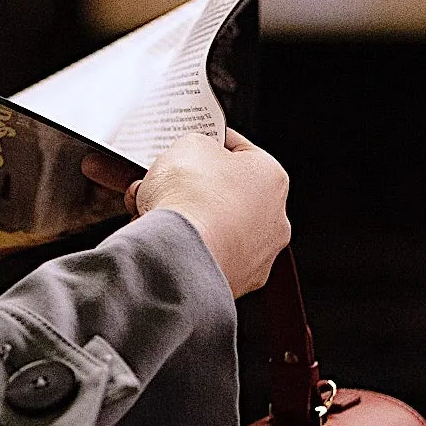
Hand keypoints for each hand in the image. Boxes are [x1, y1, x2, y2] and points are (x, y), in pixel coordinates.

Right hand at [125, 128, 290, 296]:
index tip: (192, 145)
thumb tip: (193, 157)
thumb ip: (197, 145)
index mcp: (271, 177)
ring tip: (151, 211)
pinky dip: (182, 247)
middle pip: (226, 194)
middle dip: (193, 188)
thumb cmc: (191, 197)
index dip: (211, 143)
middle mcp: (273, 219)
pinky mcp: (234, 282)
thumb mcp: (190, 143)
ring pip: (213, 228)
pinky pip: (203, 256)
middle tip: (165, 182)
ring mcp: (256, 256)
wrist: (179, 252)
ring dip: (185, 219)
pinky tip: (157, 237)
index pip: (241, 152)